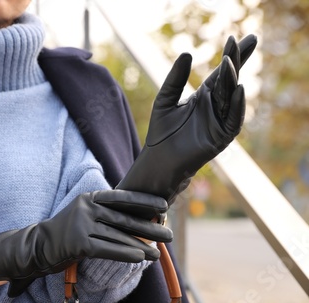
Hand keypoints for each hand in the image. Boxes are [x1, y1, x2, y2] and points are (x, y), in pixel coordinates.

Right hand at [0, 190, 172, 296]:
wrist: (38, 245)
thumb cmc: (68, 232)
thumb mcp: (86, 214)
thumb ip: (107, 213)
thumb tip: (138, 219)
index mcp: (91, 198)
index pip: (122, 197)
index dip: (144, 201)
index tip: (164, 205)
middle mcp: (87, 208)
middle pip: (125, 218)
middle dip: (149, 227)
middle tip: (169, 234)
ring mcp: (82, 224)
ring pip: (119, 236)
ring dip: (141, 245)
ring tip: (158, 253)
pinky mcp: (78, 243)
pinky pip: (107, 249)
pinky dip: (125, 253)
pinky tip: (140, 257)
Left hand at [117, 35, 256, 204]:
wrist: (159, 160)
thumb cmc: (161, 133)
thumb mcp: (166, 99)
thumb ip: (175, 78)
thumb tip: (187, 53)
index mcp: (204, 98)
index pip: (220, 74)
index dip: (231, 56)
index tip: (238, 37)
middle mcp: (215, 109)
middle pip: (230, 81)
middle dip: (238, 61)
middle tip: (248, 40)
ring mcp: (219, 123)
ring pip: (231, 98)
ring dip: (233, 80)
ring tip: (231, 62)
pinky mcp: (220, 138)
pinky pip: (233, 121)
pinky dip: (236, 106)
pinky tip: (238, 90)